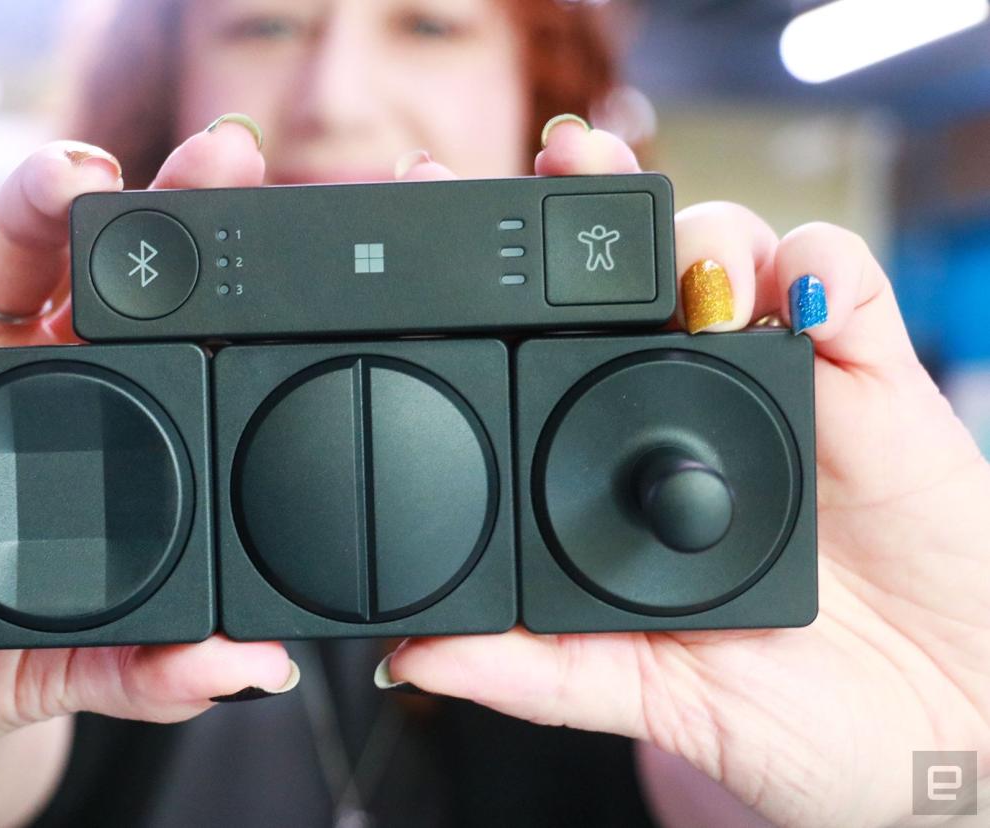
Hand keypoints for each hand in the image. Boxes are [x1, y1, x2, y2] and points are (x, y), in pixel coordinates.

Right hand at [0, 121, 293, 798]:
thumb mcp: (60, 671)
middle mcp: (39, 375)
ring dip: (33, 213)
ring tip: (69, 181)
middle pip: (99, 269)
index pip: (176, 342)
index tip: (292, 248)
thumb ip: (146, 674)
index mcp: (111, 424)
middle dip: (159, 205)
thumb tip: (253, 669)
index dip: (232, 295)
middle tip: (219, 161)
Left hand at [382, 119, 989, 826]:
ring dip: (703, 236)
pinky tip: (797, 299)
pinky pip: (850, 290)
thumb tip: (417, 657)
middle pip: (637, 273)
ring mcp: (784, 386)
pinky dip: (823, 273)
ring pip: (735, 255)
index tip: (443, 216)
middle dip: (596, 200)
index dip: (500, 281)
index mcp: (621, 462)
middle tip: (559, 163)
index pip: (549, 344)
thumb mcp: (651, 692)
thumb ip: (540, 672)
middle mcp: (693, 408)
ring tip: (690, 273)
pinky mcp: (877, 385)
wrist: (934, 732)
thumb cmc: (793, 712)